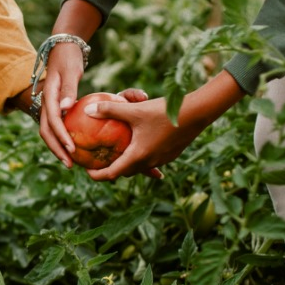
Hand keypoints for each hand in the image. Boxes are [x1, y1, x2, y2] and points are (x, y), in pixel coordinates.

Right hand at [37, 42, 95, 166]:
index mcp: (48, 96)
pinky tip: (74, 147)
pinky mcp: (54, 108)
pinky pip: (55, 127)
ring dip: (57, 147)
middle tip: (70, 164)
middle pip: (46, 132)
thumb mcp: (70, 71)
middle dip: (56, 149)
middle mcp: (45, 104)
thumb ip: (68, 88)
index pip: (52, 121)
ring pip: (48, 131)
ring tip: (70, 161)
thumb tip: (66, 108)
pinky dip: (61, 139)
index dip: (61, 136)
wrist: (62, 48)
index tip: (72, 149)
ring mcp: (48, 107)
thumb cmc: (68, 58)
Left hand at [79, 71, 246, 181]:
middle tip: (99, 160)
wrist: (197, 113)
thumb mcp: (134, 110)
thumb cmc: (164, 112)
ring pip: (139, 166)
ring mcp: (162, 159)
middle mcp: (150, 161)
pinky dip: (142, 156)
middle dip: (111, 169)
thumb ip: (109, 110)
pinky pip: (152, 159)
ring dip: (128, 163)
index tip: (86, 171)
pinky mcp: (171, 153)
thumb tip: (88, 109)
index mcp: (138, 156)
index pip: (112, 173)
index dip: (97, 175)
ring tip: (117, 153)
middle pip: (125, 172)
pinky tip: (141, 144)